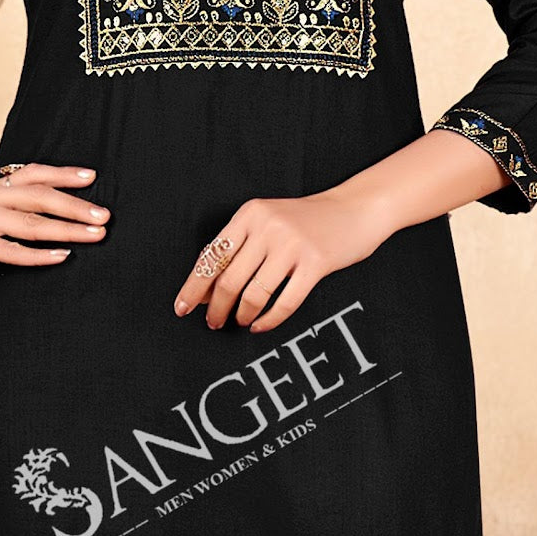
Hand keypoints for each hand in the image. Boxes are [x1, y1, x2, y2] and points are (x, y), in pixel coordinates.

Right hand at [0, 163, 110, 294]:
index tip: (93, 177)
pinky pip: (9, 249)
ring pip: (29, 222)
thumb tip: (50, 220)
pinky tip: (60, 257)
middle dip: (76, 205)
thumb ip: (7, 218)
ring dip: (66, 229)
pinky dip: (37, 254)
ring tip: (94, 235)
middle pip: (38, 195)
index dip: (63, 174)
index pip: (33, 174)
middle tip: (105, 216)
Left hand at [173, 185, 393, 332]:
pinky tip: (260, 325)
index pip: (212, 256)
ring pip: (254, 293)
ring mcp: (292, 245)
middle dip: (216, 308)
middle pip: (229, 278)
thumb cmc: (305, 221)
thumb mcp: (268, 222)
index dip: (194, 286)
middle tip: (213, 323)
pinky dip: (268, 320)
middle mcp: (268, 226)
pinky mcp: (315, 263)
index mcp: (250, 214)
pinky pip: (285, 302)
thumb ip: (240, 249)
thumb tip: (207, 290)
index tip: (182, 308)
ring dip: (241, 315)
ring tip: (239, 322)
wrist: (354, 210)